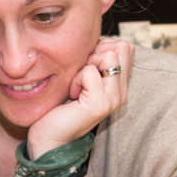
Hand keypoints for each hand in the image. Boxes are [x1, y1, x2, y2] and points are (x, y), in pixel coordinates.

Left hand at [26, 38, 132, 158]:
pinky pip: (90, 71)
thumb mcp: (81, 77)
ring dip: (85, 65)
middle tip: (81, 75)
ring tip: (77, 85)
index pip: (125, 47)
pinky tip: (72, 94)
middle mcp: (121, 92)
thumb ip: (94, 60)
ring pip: (108, 56)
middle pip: (121, 47)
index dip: (103, 47)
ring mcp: (113, 98)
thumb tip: (97, 38)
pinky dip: (76, 78)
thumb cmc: (60, 106)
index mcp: (120, 85)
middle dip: (96, 53)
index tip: (86, 66)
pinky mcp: (100, 103)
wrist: (50, 137)